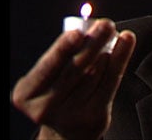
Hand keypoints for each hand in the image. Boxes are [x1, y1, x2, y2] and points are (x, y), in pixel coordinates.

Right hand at [11, 19, 135, 139]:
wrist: (70, 125)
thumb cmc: (61, 88)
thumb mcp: (53, 73)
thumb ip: (66, 54)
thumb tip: (92, 27)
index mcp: (27, 92)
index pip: (47, 67)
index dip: (62, 49)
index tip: (77, 33)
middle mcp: (45, 107)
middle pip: (74, 70)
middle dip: (92, 44)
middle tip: (106, 24)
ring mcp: (71, 115)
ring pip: (94, 75)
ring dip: (107, 51)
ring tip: (112, 33)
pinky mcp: (94, 118)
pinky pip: (110, 84)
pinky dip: (118, 62)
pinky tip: (123, 47)